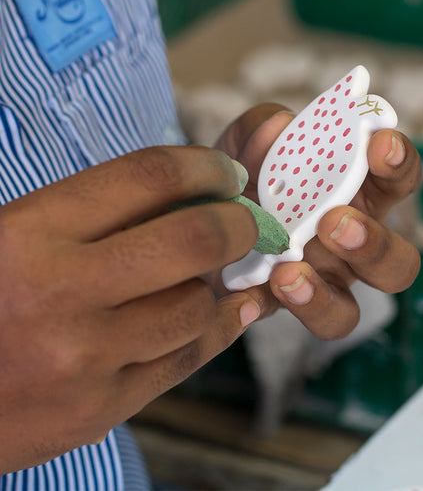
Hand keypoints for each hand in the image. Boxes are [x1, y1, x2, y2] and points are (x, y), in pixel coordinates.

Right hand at [0, 146, 259, 472]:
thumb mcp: (10, 236)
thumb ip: (86, 214)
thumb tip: (183, 196)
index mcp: (29, 233)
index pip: (149, 177)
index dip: (204, 166)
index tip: (225, 172)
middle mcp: (60, 294)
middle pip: (194, 240)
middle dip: (237, 223)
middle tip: (244, 220)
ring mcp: (84, 359)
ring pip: (197, 305)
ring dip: (214, 284)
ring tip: (210, 274)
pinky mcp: (99, 409)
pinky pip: (187, 359)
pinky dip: (218, 329)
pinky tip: (230, 311)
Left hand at [214, 104, 420, 338]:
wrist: (198, 216)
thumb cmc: (243, 174)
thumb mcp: (245, 143)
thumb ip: (261, 129)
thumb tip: (280, 126)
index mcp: (355, 195)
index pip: (397, 179)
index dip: (399, 162)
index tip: (381, 145)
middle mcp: (349, 245)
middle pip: (399, 263)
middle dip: (374, 244)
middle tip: (333, 221)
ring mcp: (320, 283)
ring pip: (350, 312)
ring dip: (325, 296)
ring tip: (288, 272)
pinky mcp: (283, 307)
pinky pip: (289, 325)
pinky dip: (274, 307)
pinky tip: (250, 289)